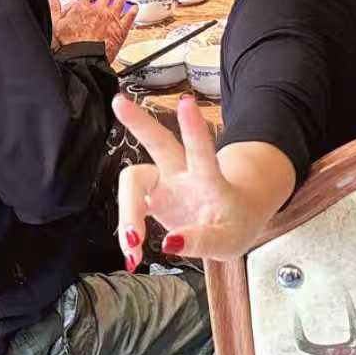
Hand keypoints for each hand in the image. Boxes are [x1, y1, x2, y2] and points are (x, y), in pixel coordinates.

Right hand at [50, 0, 134, 62]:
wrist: (84, 60)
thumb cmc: (70, 46)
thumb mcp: (55, 26)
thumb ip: (54, 10)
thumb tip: (53, 1)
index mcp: (82, 8)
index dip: (88, 0)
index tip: (89, 2)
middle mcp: (98, 9)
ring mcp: (111, 17)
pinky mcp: (121, 28)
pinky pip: (131, 15)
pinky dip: (133, 10)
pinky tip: (134, 8)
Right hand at [115, 94, 259, 264]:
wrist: (236, 221)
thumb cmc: (235, 224)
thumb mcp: (230, 241)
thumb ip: (203, 241)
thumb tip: (170, 242)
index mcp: (210, 179)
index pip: (202, 151)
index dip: (194, 128)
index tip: (186, 103)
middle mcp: (184, 173)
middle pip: (158, 142)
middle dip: (139, 122)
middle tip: (119, 103)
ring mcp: (165, 184)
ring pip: (134, 176)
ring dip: (126, 209)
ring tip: (133, 243)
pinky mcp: (153, 199)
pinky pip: (130, 210)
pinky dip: (127, 232)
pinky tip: (132, 252)